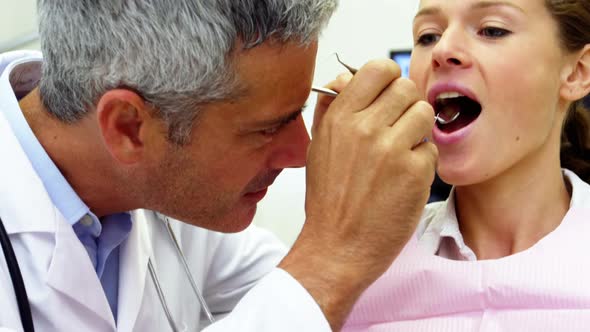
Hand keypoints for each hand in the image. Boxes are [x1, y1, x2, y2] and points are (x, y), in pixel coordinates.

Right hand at [279, 59, 437, 330]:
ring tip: (401, 153)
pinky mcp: (415, 172)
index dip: (388, 78)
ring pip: (424, 114)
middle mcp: (366, 128)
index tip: (387, 95)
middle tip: (397, 127)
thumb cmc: (327, 200)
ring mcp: (393, 149)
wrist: (337, 248)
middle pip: (407, 88)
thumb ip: (330, 108)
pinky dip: (422, 163)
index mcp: (340, 118)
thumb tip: (345, 78)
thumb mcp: (317, 147)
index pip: (379, 68)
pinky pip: (430, 149)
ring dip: (417, 131)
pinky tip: (404, 180)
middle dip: (405, 105)